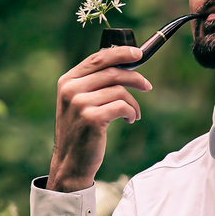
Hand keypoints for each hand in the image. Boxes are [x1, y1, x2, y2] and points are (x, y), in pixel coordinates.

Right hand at [47, 45, 152, 192]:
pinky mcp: (92, 118)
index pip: (97, 58)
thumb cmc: (80, 130)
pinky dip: (132, 113)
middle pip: (112, 72)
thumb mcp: (79, 102)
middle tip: (147, 86)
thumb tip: (124, 64)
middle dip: (135, 77)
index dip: (121, 54)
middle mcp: (71, 89)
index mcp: (67, 81)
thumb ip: (93, 83)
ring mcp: (80, 103)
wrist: (70, 162)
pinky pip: (123, 106)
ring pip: (120, 91)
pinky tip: (130, 120)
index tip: (139, 54)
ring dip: (133, 103)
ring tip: (134, 114)